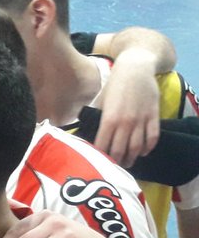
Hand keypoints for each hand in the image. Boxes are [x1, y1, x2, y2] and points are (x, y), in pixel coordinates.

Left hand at [92, 50, 160, 165]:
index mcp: (108, 119)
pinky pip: (152, 137)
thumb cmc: (114, 84)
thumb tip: (84, 131)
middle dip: (116, 162)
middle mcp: (125, 123)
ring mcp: (141, 120)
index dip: (99, 156)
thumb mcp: (99, 100)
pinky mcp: (153, 116)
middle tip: (113, 168)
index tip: (96, 163)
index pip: (102, 145)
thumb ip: (94, 117)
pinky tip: (142, 152)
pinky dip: (148, 147)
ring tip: (127, 163)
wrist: (136, 68)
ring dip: (132, 158)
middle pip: (120, 151)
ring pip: (136, 147)